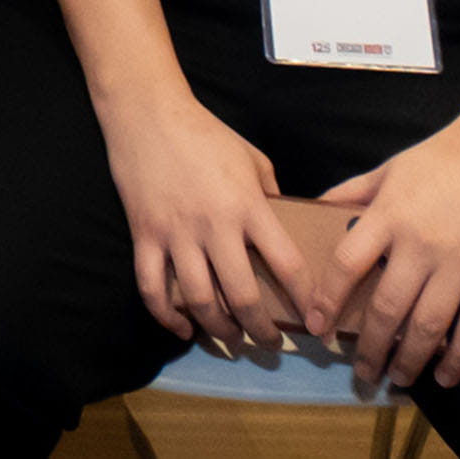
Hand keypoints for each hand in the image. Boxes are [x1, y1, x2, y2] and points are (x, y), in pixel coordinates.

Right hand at [98, 93, 315, 353]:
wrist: (148, 115)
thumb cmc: (207, 134)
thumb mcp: (253, 158)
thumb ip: (270, 194)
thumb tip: (282, 227)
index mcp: (248, 206)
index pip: (286, 263)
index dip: (305, 299)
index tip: (315, 322)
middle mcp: (215, 227)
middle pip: (242, 295)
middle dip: (261, 330)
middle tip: (271, 344)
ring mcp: (176, 234)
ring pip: (199, 300)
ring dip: (219, 330)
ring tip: (233, 340)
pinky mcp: (145, 236)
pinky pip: (153, 288)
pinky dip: (166, 316)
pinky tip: (182, 327)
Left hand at [302, 110, 459, 389]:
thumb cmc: (448, 154)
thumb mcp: (392, 166)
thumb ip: (354, 191)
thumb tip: (316, 207)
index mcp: (389, 215)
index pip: (346, 265)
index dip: (327, 301)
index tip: (316, 327)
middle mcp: (421, 245)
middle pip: (387, 310)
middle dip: (370, 348)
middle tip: (362, 372)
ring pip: (428, 327)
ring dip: (409, 360)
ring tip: (398, 378)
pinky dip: (459, 359)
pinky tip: (446, 376)